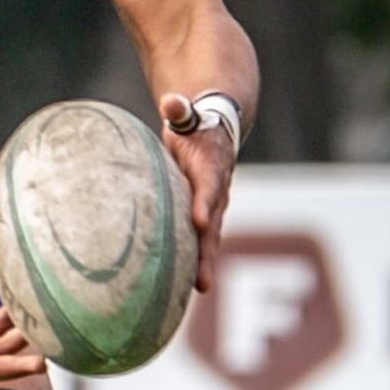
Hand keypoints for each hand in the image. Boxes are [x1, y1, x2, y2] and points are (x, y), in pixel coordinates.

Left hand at [159, 92, 235, 292]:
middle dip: (207, 251)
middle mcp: (217, 192)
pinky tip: (185, 285)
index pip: (209, 186)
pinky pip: (200, 241)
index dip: (205, 203)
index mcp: (212, 167)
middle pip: (213, 224)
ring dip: (204, 263)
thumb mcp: (188, 115)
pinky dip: (196, 261)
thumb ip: (181, 110)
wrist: (217, 131)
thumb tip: (172, 101)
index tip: (199, 220)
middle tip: (202, 278)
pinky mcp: (204, 216)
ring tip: (199, 288)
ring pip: (210, 238)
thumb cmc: (195, 124)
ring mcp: (213, 207)